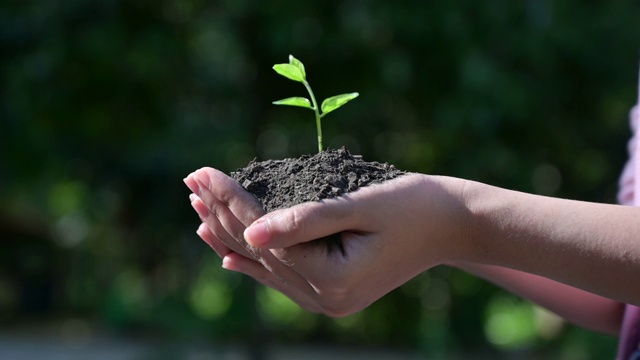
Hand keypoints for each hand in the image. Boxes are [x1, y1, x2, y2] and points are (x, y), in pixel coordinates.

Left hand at [185, 168, 468, 316]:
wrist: (451, 225)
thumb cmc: (413, 206)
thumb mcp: (360, 206)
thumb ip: (305, 221)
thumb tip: (251, 232)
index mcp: (333, 280)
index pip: (265, 235)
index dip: (231, 201)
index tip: (203, 171)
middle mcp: (325, 299)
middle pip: (259, 252)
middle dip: (223, 214)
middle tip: (190, 182)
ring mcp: (327, 300)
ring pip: (265, 266)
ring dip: (231, 236)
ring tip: (197, 211)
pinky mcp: (332, 292)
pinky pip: (283, 277)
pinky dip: (254, 260)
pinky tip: (227, 254)